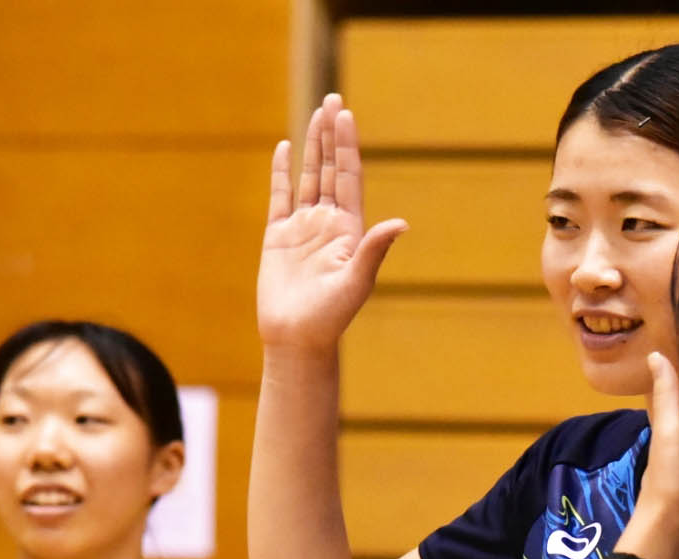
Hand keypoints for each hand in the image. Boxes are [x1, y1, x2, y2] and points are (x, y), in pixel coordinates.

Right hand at [257, 93, 407, 351]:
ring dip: (312, 146)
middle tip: (334, 99)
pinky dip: (282, 173)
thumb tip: (400, 223)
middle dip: (332, 135)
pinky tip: (286, 149)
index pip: (349, 177)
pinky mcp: (278, 237)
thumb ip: (374, 249)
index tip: (345, 114)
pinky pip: (280, 197)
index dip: (347, 146)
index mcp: (349, 229)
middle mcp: (328, 223)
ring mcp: (303, 228)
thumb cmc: (331, 317)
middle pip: (330, 169)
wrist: (298, 339)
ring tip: (316, 113)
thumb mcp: (357, 281)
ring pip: (308, 177)